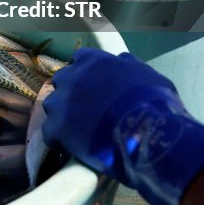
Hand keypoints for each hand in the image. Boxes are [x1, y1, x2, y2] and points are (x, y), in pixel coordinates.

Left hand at [42, 49, 203, 204]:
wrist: (147, 133)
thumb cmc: (154, 103)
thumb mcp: (147, 75)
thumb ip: (128, 65)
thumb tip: (121, 61)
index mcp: (94, 61)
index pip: (81, 58)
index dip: (86, 72)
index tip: (93, 83)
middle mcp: (73, 77)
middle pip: (63, 80)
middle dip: (71, 91)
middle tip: (85, 107)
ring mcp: (62, 102)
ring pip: (52, 104)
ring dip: (62, 113)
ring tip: (76, 128)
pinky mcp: (57, 127)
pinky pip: (50, 131)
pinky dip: (58, 138)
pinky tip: (70, 146)